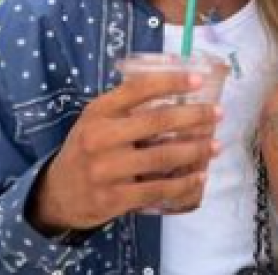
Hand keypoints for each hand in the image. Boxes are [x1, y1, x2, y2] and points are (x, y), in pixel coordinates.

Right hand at [28, 66, 221, 233]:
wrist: (59, 194)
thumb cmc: (88, 149)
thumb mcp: (97, 120)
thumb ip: (127, 104)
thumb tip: (175, 81)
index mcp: (99, 112)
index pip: (139, 89)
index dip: (172, 81)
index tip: (199, 80)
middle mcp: (101, 137)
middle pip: (158, 121)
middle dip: (194, 116)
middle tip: (218, 113)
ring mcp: (107, 169)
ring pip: (163, 156)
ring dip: (196, 150)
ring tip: (216, 145)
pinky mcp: (114, 198)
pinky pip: (158, 189)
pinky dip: (183, 183)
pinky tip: (199, 176)